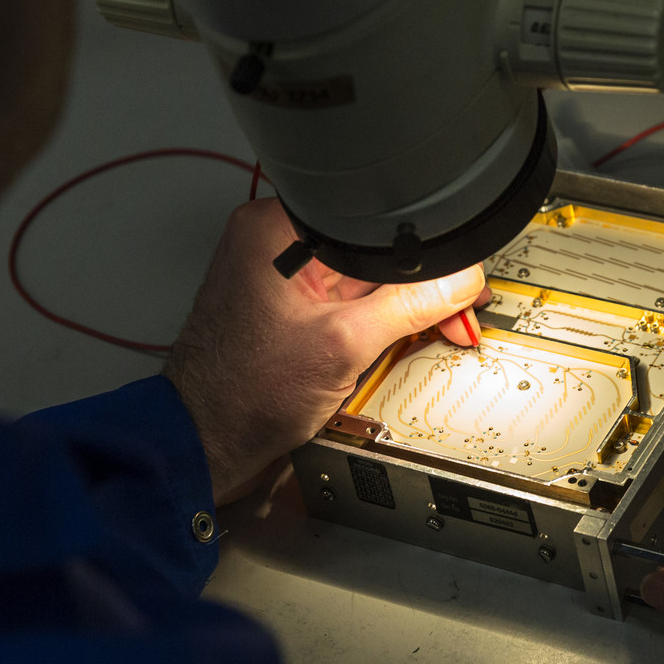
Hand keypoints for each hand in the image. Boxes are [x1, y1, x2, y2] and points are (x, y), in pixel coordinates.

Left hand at [163, 200, 486, 502]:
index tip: (456, 276)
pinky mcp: (289, 303)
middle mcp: (273, 241)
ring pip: (365, 275)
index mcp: (275, 228)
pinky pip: (347, 298)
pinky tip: (384, 342)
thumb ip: (409, 306)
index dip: (423, 248)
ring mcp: (281, 273)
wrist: (204, 443)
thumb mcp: (342, 346)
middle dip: (415, 282)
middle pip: (373, 247)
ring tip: (418, 332)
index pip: (373, 220)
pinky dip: (373, 319)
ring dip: (397, 304)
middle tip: (451, 313)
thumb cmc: (241, 396)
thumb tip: (459, 280)